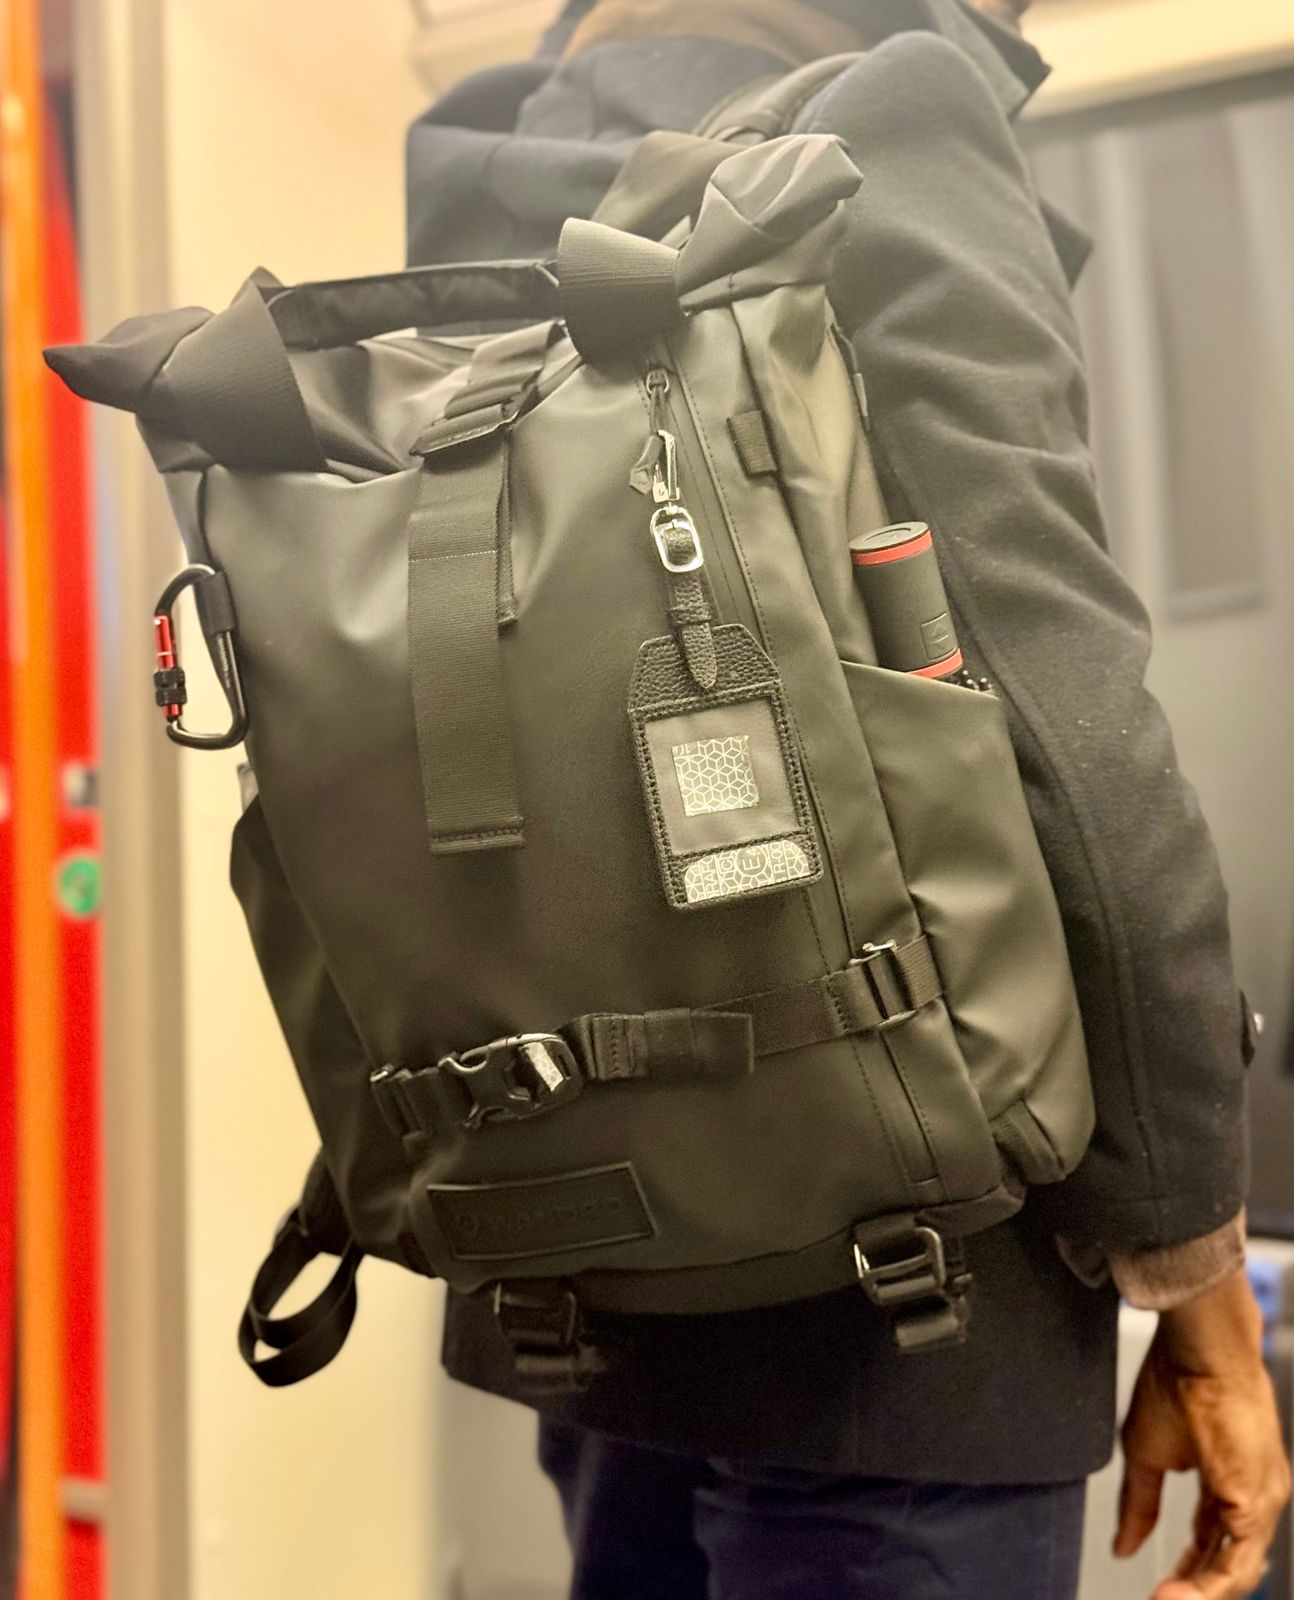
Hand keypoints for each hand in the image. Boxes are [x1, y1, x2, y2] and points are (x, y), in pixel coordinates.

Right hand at [1114, 1266, 1290, 1598]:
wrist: (1200, 1349)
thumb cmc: (1176, 1381)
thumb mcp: (1145, 1452)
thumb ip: (1138, 1504)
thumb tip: (1124, 1544)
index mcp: (1228, 1483)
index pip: (1213, 1542)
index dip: (1188, 1570)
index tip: (1163, 1588)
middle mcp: (1254, 1496)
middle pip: (1228, 1562)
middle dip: (1194, 1589)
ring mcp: (1262, 1500)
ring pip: (1237, 1570)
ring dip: (1199, 1594)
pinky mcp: (1258, 1500)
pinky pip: (1239, 1561)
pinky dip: (1210, 1586)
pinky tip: (1182, 1593)